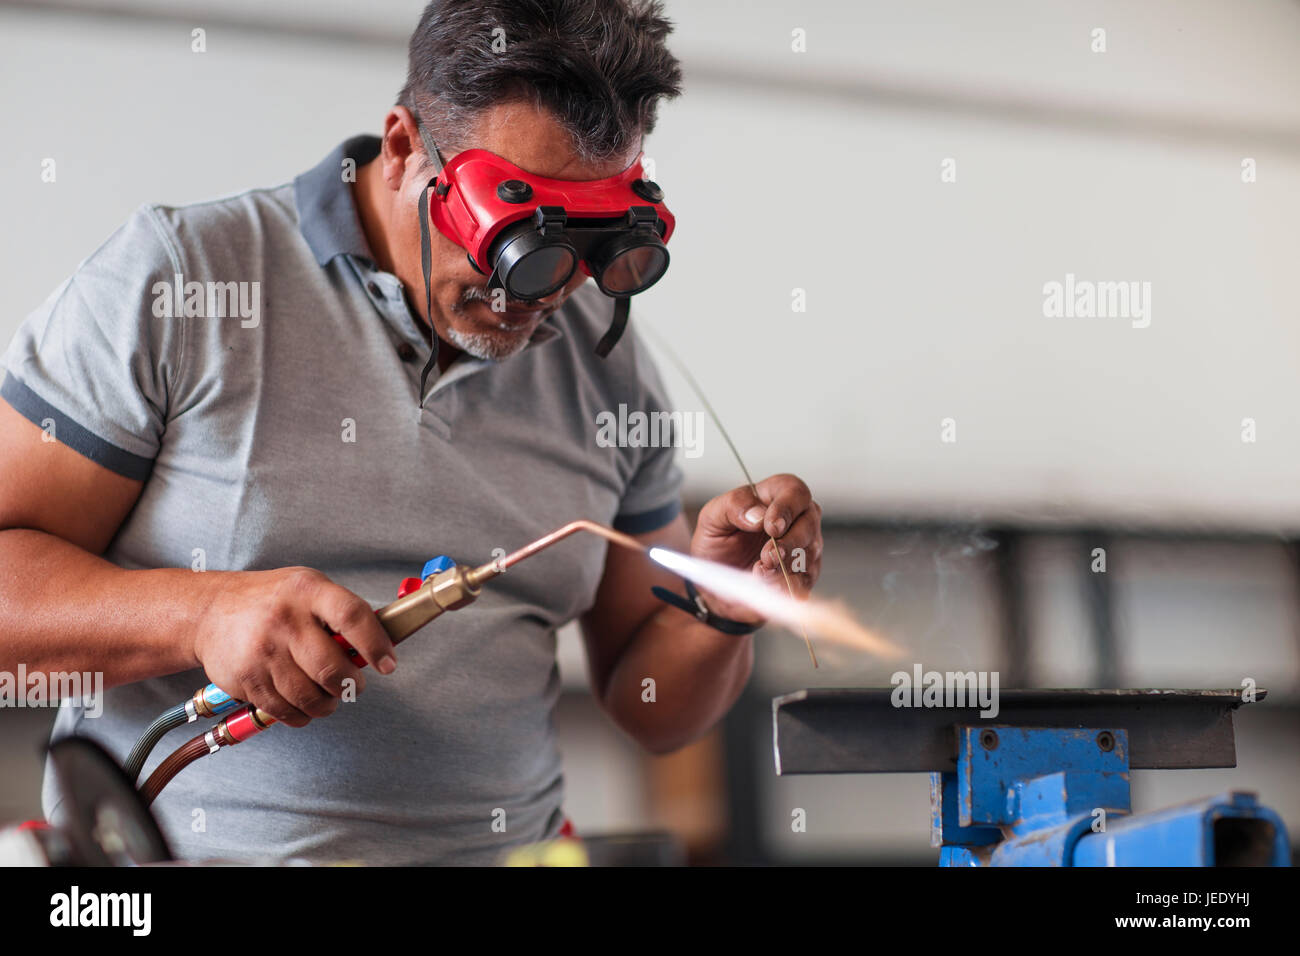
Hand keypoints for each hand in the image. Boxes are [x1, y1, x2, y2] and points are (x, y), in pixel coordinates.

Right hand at [191, 568, 395, 727]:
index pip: (352, 617)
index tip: (387, 664)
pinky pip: (286, 711)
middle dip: (352, 685)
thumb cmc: (272, 601)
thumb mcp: (309, 589)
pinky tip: (302, 702)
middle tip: (354, 685)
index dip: (375, 644)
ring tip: (328, 696)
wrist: (211, 611)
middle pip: (331, 669)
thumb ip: (343, 614)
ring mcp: (263, 651)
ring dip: (328, 704)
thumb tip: (382, 647)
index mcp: (308, 591)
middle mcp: (285, 620)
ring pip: (310, 697)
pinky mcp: (247, 679)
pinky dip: (302, 714)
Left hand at [689, 474, 822, 623]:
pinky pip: (805, 579)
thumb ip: (733, 507)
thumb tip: (757, 514)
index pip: (794, 491)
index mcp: (775, 495)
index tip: (772, 526)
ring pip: (809, 552)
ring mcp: (804, 546)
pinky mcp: (804, 573)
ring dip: (785, 566)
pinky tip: (768, 585)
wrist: (717, 580)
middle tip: (767, 556)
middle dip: (788, 542)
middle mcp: (796, 518)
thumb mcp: (712, 517)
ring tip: (760, 573)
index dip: (787, 508)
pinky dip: (787, 585)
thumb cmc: (718, 541)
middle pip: (809, 522)